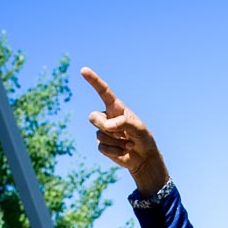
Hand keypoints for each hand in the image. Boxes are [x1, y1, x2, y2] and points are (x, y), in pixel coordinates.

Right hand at [81, 67, 169, 194]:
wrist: (144, 157)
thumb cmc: (143, 138)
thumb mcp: (138, 128)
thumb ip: (123, 122)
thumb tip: (107, 126)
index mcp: (116, 108)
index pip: (103, 92)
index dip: (93, 81)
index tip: (83, 70)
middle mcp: (108, 117)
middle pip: (93, 117)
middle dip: (104, 126)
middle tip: (121, 133)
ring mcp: (103, 131)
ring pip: (100, 134)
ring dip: (116, 141)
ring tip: (128, 143)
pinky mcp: (102, 145)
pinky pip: (102, 147)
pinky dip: (115, 151)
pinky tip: (123, 151)